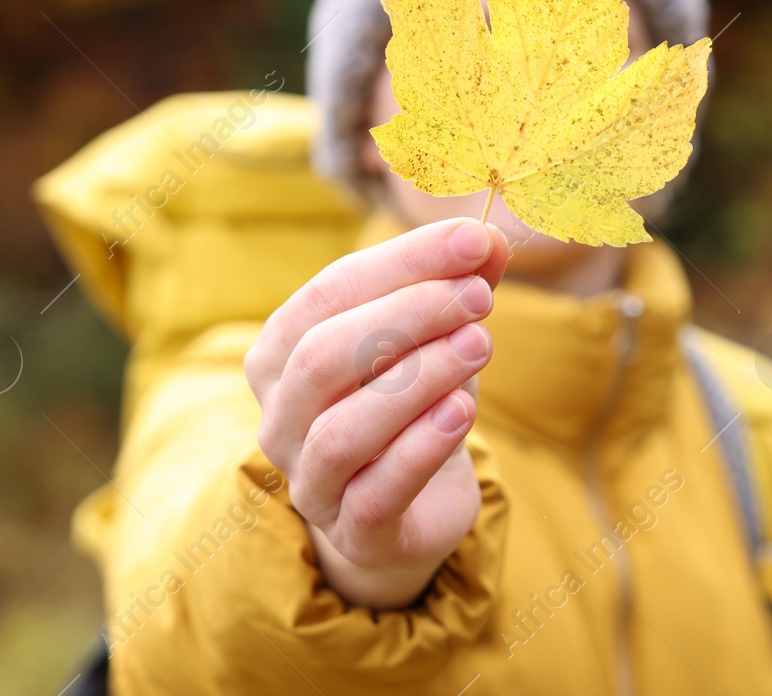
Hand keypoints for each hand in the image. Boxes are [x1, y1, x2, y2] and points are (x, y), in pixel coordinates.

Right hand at [245, 218, 508, 607]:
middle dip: (408, 315)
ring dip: (418, 378)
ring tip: (481, 344)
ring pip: (343, 429)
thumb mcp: (435, 338)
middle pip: (322, 356)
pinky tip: (463, 410)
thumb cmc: (412, 405)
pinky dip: (422, 446)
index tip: (472, 239)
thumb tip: (490, 240)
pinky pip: (376, 491)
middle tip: (479, 296)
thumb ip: (458, 287)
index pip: (329, 291)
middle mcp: (281, 417)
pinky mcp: (354, 532)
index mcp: (282, 353)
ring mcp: (310, 481)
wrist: (413, 509)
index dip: (403, 261)